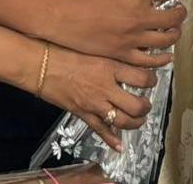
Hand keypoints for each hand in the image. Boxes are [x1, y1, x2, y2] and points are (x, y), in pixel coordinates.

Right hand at [38, 45, 157, 151]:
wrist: (40, 64)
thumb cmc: (64, 50)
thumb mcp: (93, 48)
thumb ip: (111, 56)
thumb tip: (128, 59)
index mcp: (110, 67)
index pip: (142, 78)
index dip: (152, 81)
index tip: (152, 79)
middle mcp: (106, 87)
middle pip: (136, 105)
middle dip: (145, 107)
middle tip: (146, 103)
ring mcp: (94, 103)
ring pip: (123, 120)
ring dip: (135, 123)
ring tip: (139, 119)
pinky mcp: (83, 113)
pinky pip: (101, 130)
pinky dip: (112, 139)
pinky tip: (120, 145)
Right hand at [50, 0, 192, 66]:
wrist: (64, 18)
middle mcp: (140, 19)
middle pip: (173, 18)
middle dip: (180, 14)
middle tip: (180, 11)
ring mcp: (133, 40)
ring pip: (166, 42)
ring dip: (174, 35)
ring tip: (174, 32)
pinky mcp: (124, 56)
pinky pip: (150, 61)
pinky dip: (161, 58)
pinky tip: (163, 56)